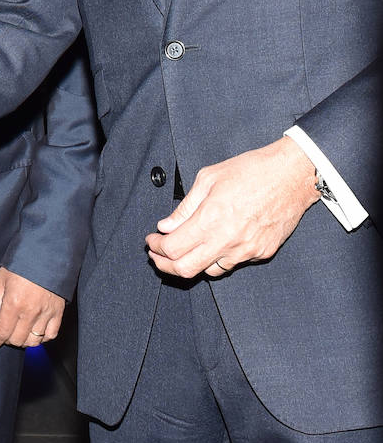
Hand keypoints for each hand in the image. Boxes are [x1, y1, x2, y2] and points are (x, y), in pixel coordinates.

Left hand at [0, 267, 65, 349]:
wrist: (47, 254)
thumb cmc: (22, 264)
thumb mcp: (1, 280)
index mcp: (14, 303)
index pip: (3, 332)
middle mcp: (31, 312)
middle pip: (17, 339)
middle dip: (7, 340)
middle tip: (3, 333)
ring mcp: (46, 313)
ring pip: (34, 341)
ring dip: (23, 341)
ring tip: (18, 334)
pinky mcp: (58, 312)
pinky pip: (51, 335)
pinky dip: (42, 338)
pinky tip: (35, 333)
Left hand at [145, 136, 318, 279]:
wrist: (292, 175)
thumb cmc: (252, 171)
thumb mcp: (208, 178)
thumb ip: (185, 207)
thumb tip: (166, 226)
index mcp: (211, 219)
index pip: (173, 248)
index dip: (156, 247)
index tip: (151, 241)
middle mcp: (228, 240)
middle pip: (186, 269)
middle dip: (165, 264)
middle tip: (157, 255)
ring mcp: (247, 250)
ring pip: (209, 271)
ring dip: (192, 263)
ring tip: (183, 250)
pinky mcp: (262, 253)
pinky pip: (232, 263)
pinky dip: (216, 258)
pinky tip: (212, 244)